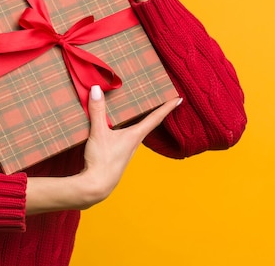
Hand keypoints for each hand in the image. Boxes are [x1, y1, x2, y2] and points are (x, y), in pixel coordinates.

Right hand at [77, 85, 181, 205]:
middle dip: (156, 111)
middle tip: (163, 100)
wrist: (96, 186)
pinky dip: (128, 128)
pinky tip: (119, 127)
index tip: (178, 99)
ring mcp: (127, 149)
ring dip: (142, 120)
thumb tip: (96, 89)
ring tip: (142, 110)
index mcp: (134, 135)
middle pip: (149, 123)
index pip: (155, 118)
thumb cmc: (102, 161)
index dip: (166, 107)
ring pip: (138, 130)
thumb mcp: (98, 132)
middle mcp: (134, 142)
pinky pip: (126, 136)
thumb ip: (98, 110)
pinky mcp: (118, 154)